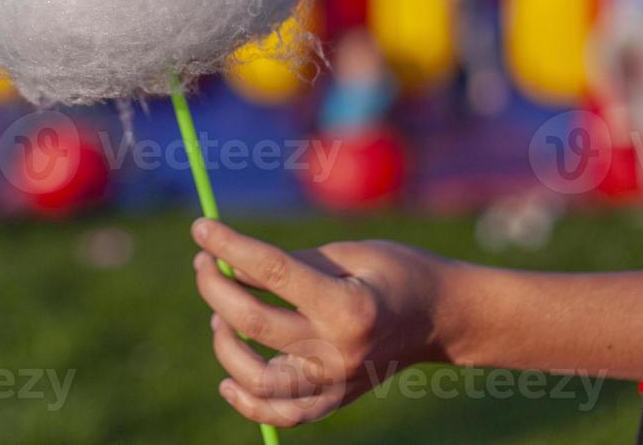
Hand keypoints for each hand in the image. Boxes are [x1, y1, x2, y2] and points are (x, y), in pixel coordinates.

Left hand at [191, 218, 454, 427]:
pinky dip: (247, 401)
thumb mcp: (346, 253)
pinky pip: (279, 414)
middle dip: (214, 287)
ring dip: (223, 344)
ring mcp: (335, 383)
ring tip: (220, 315)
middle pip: (253, 323)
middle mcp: (339, 351)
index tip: (200, 227)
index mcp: (348, 306)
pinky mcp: (333, 400)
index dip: (229, 246)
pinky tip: (228, 378)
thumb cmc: (394, 272)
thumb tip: (229, 264)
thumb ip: (288, 262)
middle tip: (203, 262)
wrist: (441, 318)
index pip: (271, 271)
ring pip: (256, 378)